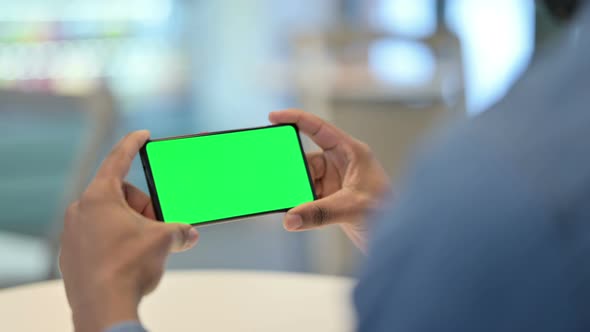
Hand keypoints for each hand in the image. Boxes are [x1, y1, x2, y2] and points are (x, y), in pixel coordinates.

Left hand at [59, 130, 199, 331]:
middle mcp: (81, 211)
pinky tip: (129, 261)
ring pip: (110, 218)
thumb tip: (189, 234)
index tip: (143, 135)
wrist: (103, 309)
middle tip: (158, 226)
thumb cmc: (128, 268)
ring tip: (145, 247)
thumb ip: (180, 231)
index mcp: (100, 197)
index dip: (133, 144)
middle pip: (121, 195)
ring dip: (131, 226)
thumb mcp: (164, 241)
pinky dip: (117, 242)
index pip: (118, 159)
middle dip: (144, 207)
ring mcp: (73, 235)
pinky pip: (99, 237)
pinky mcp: (72, 256)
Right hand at [269, 110, 389, 251]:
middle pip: (307, 159)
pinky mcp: (331, 199)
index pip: (319, 129)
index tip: (273, 118)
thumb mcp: (352, 208)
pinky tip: (292, 212)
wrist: (397, 240)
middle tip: (276, 178)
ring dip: (295, 192)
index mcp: (352, 152)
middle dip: (292, 169)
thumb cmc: (387, 214)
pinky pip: (307, 197)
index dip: (296, 119)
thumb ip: (319, 213)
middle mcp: (342, 164)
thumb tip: (290, 218)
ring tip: (284, 201)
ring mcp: (335, 182)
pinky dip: (299, 204)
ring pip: (305, 180)